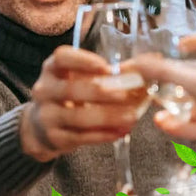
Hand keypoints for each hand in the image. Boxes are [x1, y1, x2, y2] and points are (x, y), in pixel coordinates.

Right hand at [21, 46, 139, 161]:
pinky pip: (81, 137)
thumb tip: (154, 59)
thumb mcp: (82, 78)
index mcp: (53, 68)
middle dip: (102, 92)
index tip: (107, 67)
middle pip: (72, 89)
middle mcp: (45, 89)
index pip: (62, 58)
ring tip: (132, 117)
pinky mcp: (54, 138)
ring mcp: (47, 115)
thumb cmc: (72, 96)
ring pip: (78, 116)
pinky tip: (121, 131)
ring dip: (107, 117)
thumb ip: (113, 71)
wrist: (41, 127)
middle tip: (127, 94)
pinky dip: (103, 135)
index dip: (84, 61)